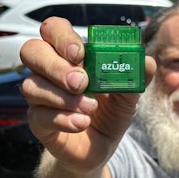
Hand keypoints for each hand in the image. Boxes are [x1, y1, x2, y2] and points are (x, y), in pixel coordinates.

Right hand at [20, 17, 155, 171]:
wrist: (102, 147)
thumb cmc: (111, 113)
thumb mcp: (128, 94)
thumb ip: (136, 77)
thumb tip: (146, 62)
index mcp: (71, 57)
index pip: (53, 30)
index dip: (62, 37)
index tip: (80, 53)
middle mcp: (50, 73)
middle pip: (32, 51)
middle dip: (56, 66)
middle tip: (81, 82)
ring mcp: (41, 98)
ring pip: (31, 86)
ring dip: (63, 97)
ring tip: (91, 108)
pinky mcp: (39, 123)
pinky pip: (39, 116)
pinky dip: (63, 119)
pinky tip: (82, 123)